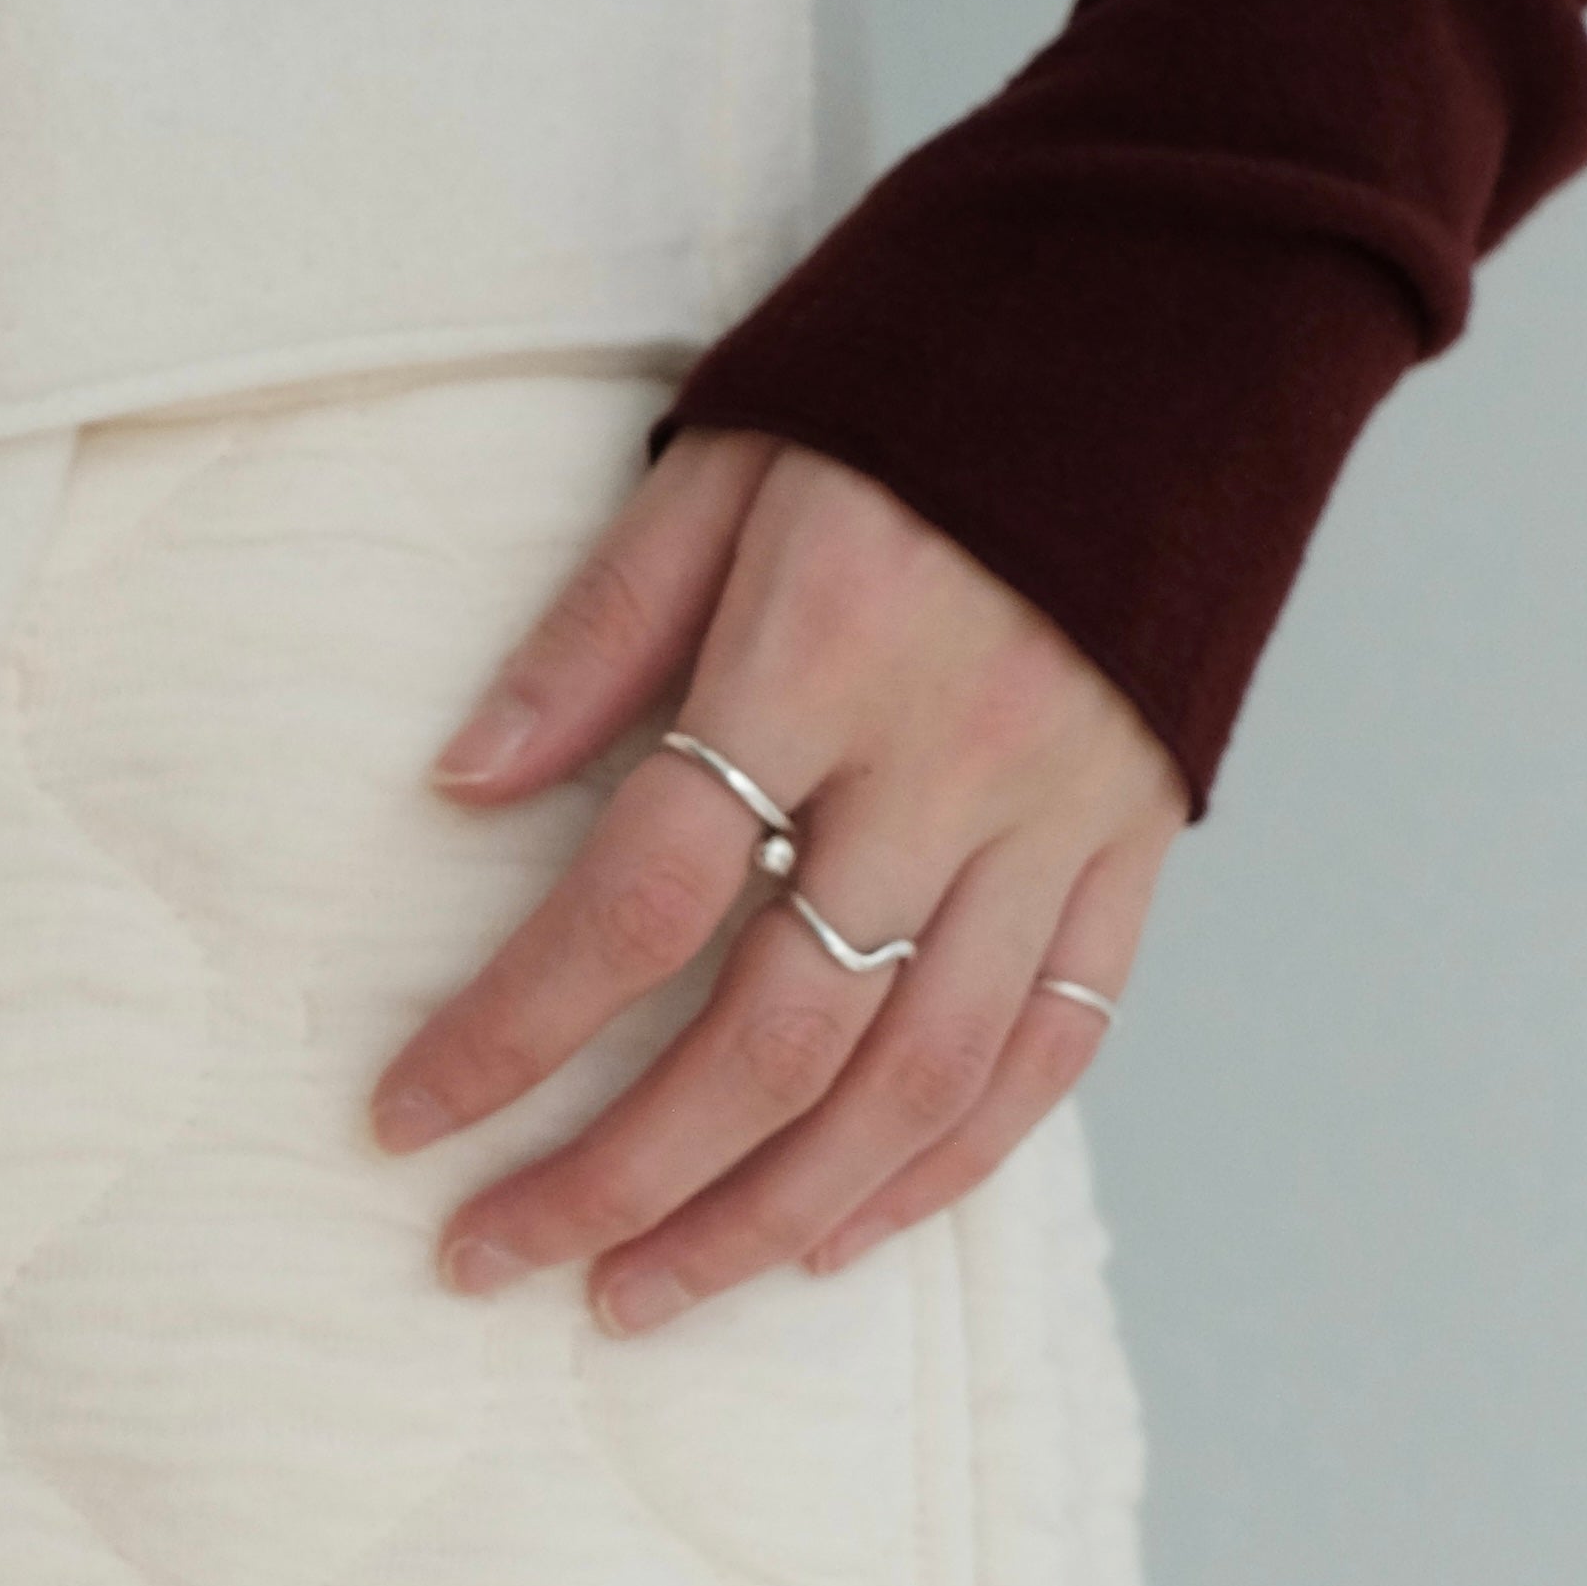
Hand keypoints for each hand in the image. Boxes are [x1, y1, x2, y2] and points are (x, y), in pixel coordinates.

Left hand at [366, 425, 1182, 1326]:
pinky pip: (1049, 1051)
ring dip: (764, 1214)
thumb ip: (597, 630)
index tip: (402, 1119)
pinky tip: (832, 1238)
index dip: (510, 1030)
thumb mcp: (728, 447)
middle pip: (771, 1033)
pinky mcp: (1141, 842)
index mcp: (825, 648)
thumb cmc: (923, 366)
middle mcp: (954, 758)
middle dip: (616, 1175)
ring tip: (640, 1295)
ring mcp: (1064, 816)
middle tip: (493, 1258)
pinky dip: (941, 1167)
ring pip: (912, 1083)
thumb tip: (457, 786)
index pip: (642, 895)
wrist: (1184, 290)